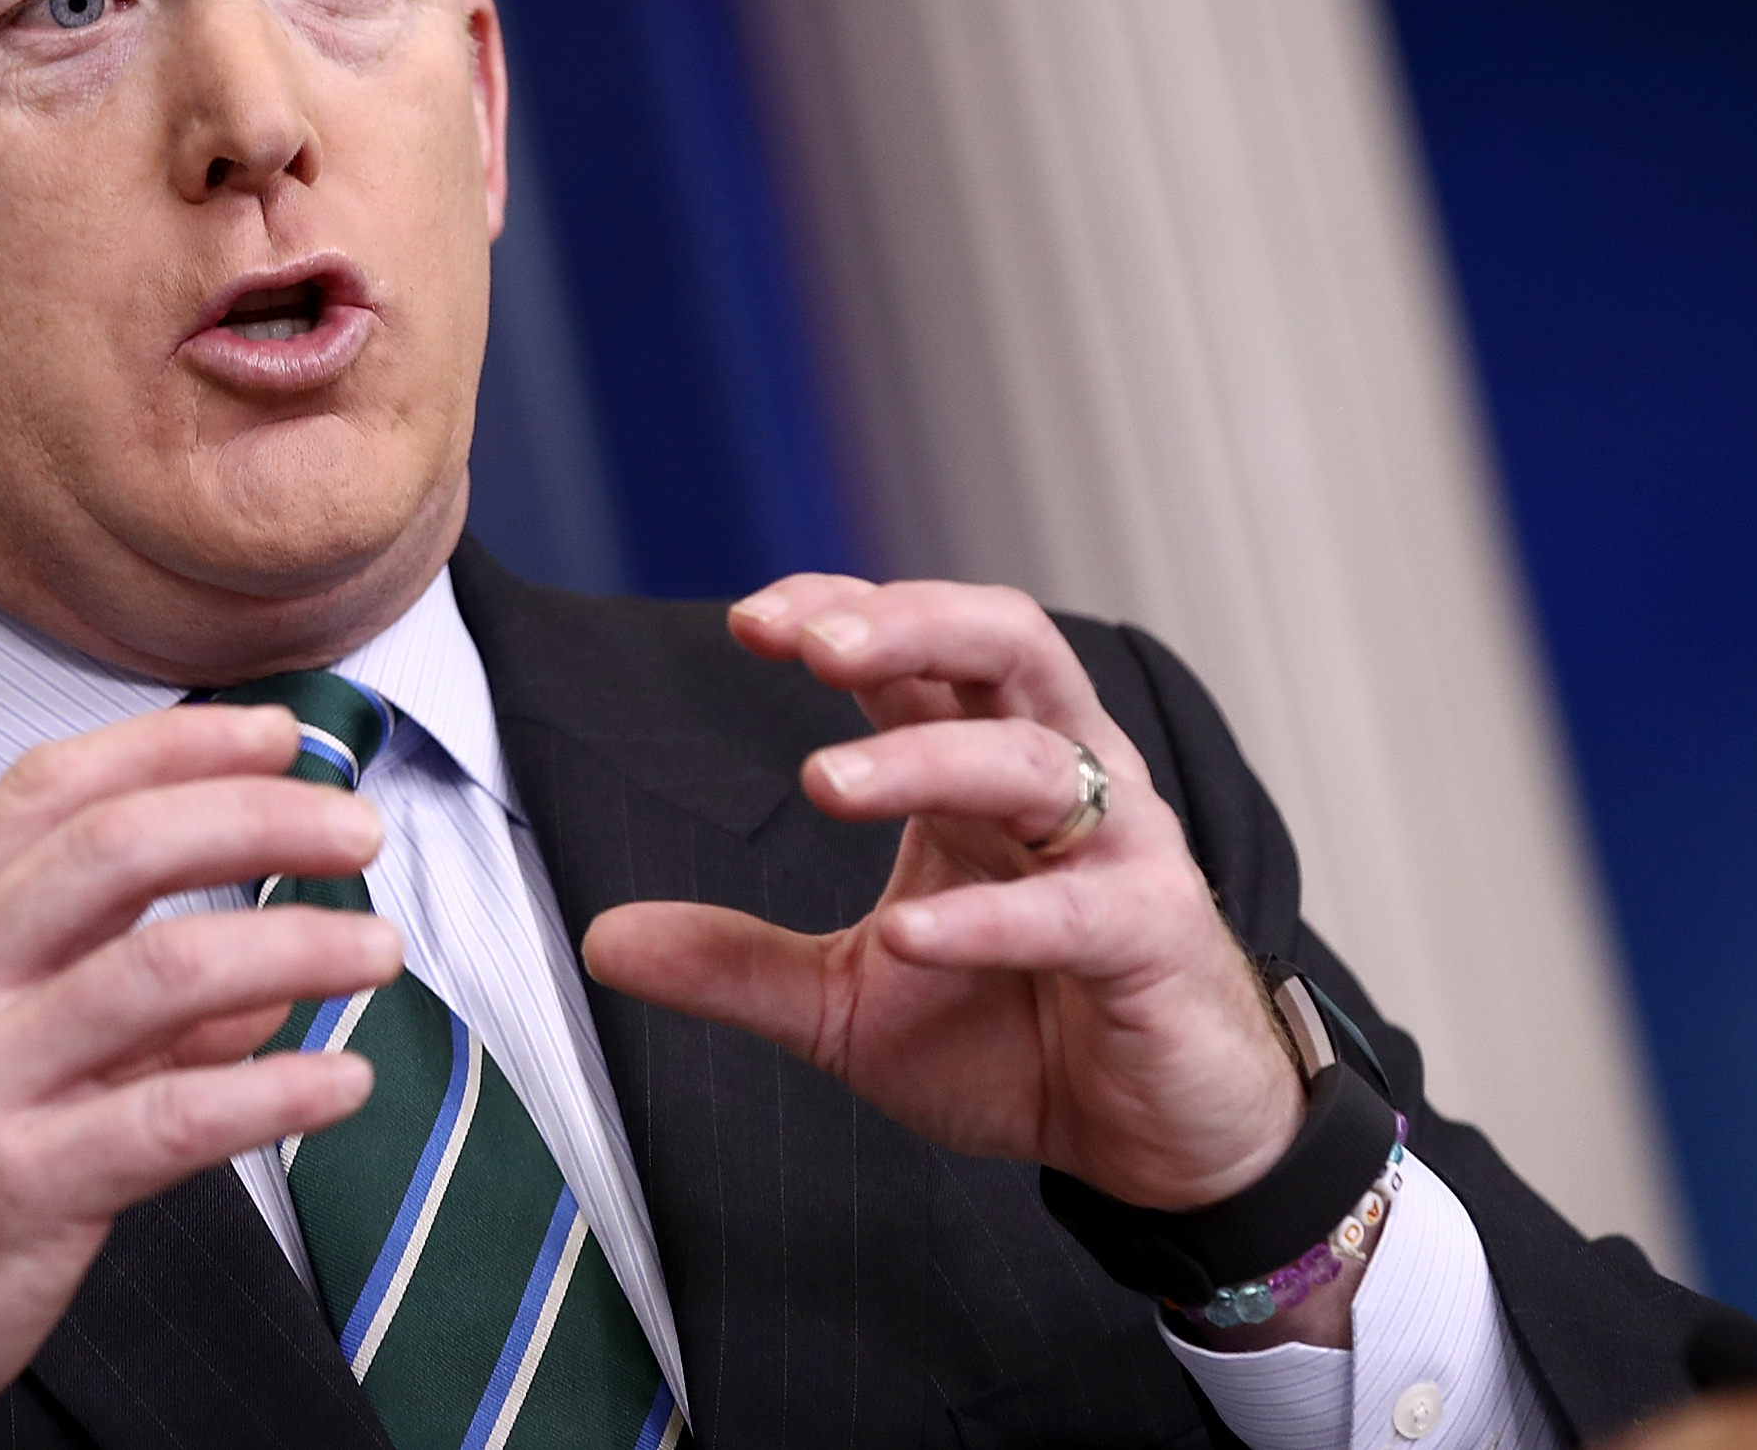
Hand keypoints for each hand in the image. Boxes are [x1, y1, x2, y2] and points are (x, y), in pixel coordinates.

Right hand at [0, 702, 401, 1449]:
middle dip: (260, 818)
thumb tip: (269, 970)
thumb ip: (109, 993)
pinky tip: (342, 1084)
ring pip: (163, 969)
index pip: (52, 787)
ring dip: (297, 944)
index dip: (179, 746)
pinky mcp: (18, 1190)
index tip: (280, 735)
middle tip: (356, 830)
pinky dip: (277, 1091)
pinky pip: (174, 1118)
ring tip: (377, 951)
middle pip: (119, 849)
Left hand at [582, 575, 1304, 1214]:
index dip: (841, 613)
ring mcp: (1118, 852)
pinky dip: (991, 918)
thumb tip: (601, 939)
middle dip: (908, 625)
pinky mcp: (1154, 939)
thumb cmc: (1016, 1039)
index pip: (918, 649)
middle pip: (1004, 644)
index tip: (747, 620)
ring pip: (1036, 760)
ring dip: (927, 761)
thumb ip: (735, 964)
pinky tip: (913, 933)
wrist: (1155, 1143)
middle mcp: (1061, 780)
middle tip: (811, 645)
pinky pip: (1077, 911)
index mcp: (981, 770)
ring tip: (824, 783)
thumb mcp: (848, 1003)